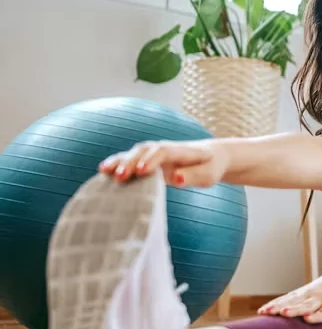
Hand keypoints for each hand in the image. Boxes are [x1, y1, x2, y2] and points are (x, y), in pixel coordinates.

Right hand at [98, 139, 229, 187]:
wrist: (211, 156)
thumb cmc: (210, 166)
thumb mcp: (208, 174)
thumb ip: (192, 176)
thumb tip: (177, 179)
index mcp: (181, 151)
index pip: (163, 152)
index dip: (151, 160)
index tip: (141, 172)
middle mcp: (164, 149)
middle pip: (144, 151)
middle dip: (131, 162)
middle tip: (120, 177)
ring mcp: (154, 153)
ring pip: (134, 153)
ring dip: (120, 161)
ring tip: (104, 171)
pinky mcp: (148, 160)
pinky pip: (130, 160)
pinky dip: (117, 164)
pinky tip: (103, 172)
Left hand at [257, 271, 321, 323]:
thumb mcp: (310, 294)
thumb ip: (297, 302)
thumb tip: (280, 312)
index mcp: (302, 294)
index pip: (285, 299)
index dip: (273, 305)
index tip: (260, 312)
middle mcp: (309, 295)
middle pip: (292, 302)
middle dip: (278, 307)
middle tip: (265, 313)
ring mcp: (321, 300)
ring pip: (306, 306)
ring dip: (294, 310)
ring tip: (283, 313)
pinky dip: (316, 316)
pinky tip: (308, 319)